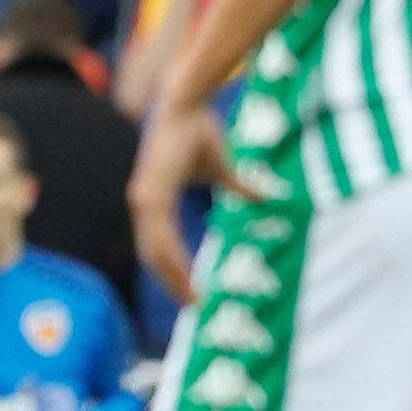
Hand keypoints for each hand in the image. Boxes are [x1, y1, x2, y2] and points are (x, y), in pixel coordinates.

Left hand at [128, 92, 233, 303]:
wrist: (186, 104)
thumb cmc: (200, 131)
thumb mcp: (223, 167)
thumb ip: (239, 187)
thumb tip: (267, 199)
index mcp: (154, 201)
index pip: (158, 246)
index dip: (173, 270)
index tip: (191, 290)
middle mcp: (144, 204)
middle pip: (153, 256)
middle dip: (173, 284)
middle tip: (194, 306)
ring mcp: (144, 200)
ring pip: (155, 252)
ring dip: (173, 279)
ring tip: (194, 299)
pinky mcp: (152, 194)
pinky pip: (162, 236)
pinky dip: (174, 259)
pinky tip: (189, 276)